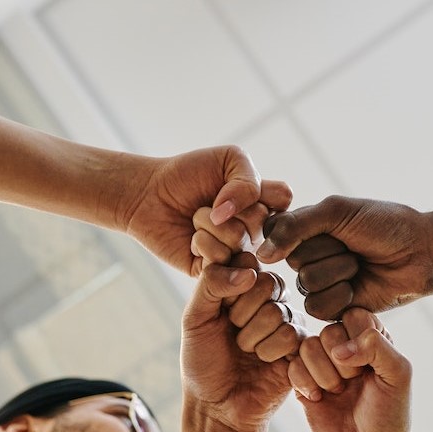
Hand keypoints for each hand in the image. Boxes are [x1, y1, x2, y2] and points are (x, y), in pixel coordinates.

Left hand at [123, 146, 291, 275]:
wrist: (149, 195)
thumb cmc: (188, 175)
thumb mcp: (228, 159)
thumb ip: (248, 180)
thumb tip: (234, 216)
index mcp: (264, 204)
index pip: (283, 198)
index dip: (259, 189)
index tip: (235, 185)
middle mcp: (256, 231)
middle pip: (261, 220)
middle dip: (227, 205)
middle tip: (209, 203)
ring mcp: (238, 253)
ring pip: (239, 239)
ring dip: (208, 223)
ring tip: (196, 219)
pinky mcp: (217, 272)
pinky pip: (221, 259)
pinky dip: (201, 242)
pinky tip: (191, 239)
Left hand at [180, 253, 304, 431]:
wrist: (218, 406)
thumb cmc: (203, 361)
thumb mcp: (194, 319)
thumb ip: (211, 284)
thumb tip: (248, 272)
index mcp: (242, 284)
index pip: (246, 261)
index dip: (229, 288)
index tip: (218, 311)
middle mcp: (268, 298)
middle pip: (267, 283)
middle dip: (241, 315)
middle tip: (233, 334)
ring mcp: (287, 320)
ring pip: (278, 311)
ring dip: (253, 338)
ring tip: (246, 352)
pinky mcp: (301, 344)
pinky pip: (291, 335)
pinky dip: (269, 352)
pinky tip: (263, 362)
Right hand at [256, 196, 432, 320]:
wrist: (422, 253)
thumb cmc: (385, 225)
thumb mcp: (338, 212)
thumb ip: (296, 227)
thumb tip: (262, 254)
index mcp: (305, 226)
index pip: (273, 230)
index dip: (294, 232)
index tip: (326, 225)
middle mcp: (307, 253)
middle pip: (292, 260)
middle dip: (328, 251)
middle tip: (353, 246)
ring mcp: (320, 281)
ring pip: (306, 284)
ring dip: (338, 273)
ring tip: (360, 265)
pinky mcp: (333, 307)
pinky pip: (317, 307)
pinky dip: (342, 296)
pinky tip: (360, 287)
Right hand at [289, 309, 411, 431]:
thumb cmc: (388, 415)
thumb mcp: (398, 376)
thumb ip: (377, 346)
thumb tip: (339, 348)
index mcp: (371, 337)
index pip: (354, 315)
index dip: (359, 341)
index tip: (370, 368)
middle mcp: (345, 344)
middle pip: (328, 331)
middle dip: (342, 364)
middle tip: (353, 384)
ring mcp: (321, 362)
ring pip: (307, 346)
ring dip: (324, 375)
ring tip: (337, 392)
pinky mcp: (301, 380)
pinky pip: (291, 366)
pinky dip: (305, 384)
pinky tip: (318, 399)